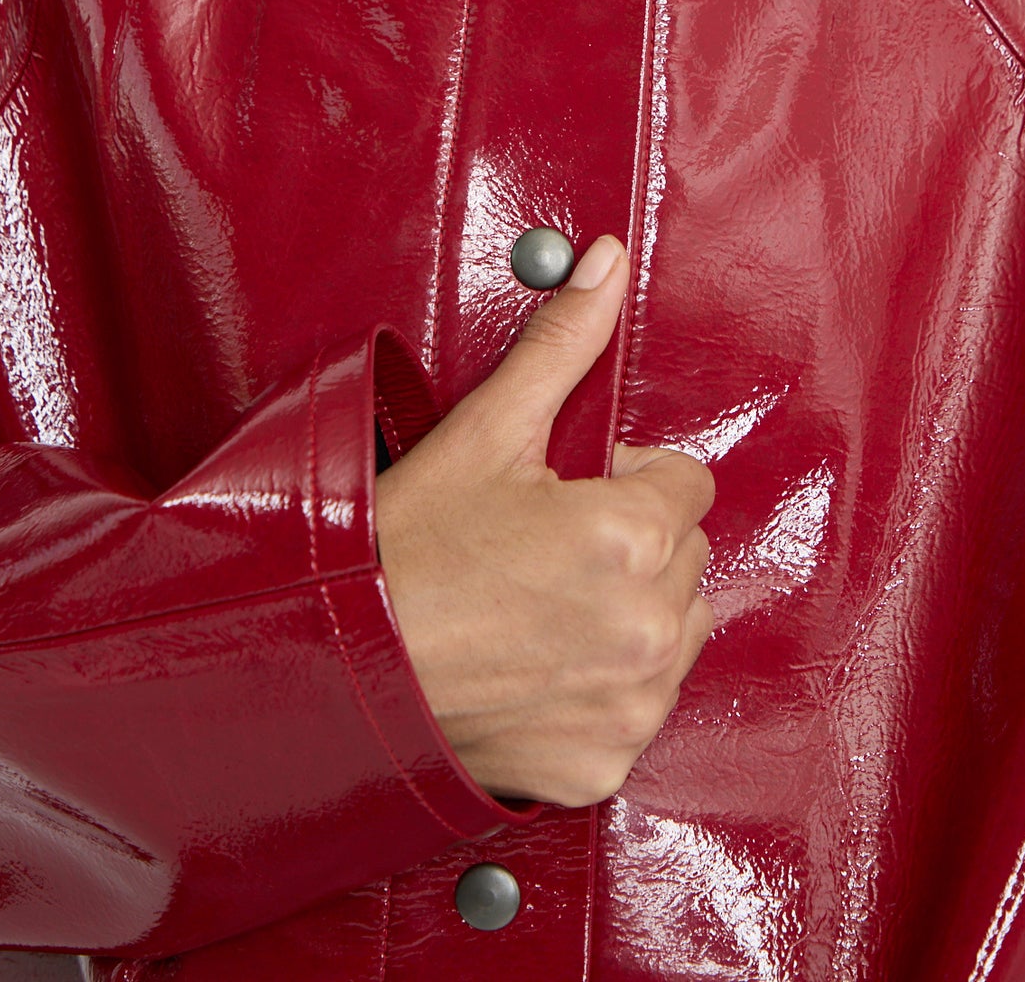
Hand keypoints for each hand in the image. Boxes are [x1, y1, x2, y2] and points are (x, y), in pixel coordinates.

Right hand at [374, 234, 715, 805]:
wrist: (339, 664)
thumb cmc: (404, 550)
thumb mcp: (486, 431)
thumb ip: (564, 344)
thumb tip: (608, 264)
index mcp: (630, 536)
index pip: (685, 480)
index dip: (623, 477)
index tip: (565, 492)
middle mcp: (647, 626)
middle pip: (685, 554)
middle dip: (631, 542)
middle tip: (541, 544)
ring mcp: (630, 702)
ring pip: (675, 628)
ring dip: (630, 612)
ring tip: (539, 601)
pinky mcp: (606, 761)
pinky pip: (640, 703)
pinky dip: (603, 685)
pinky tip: (537, 660)